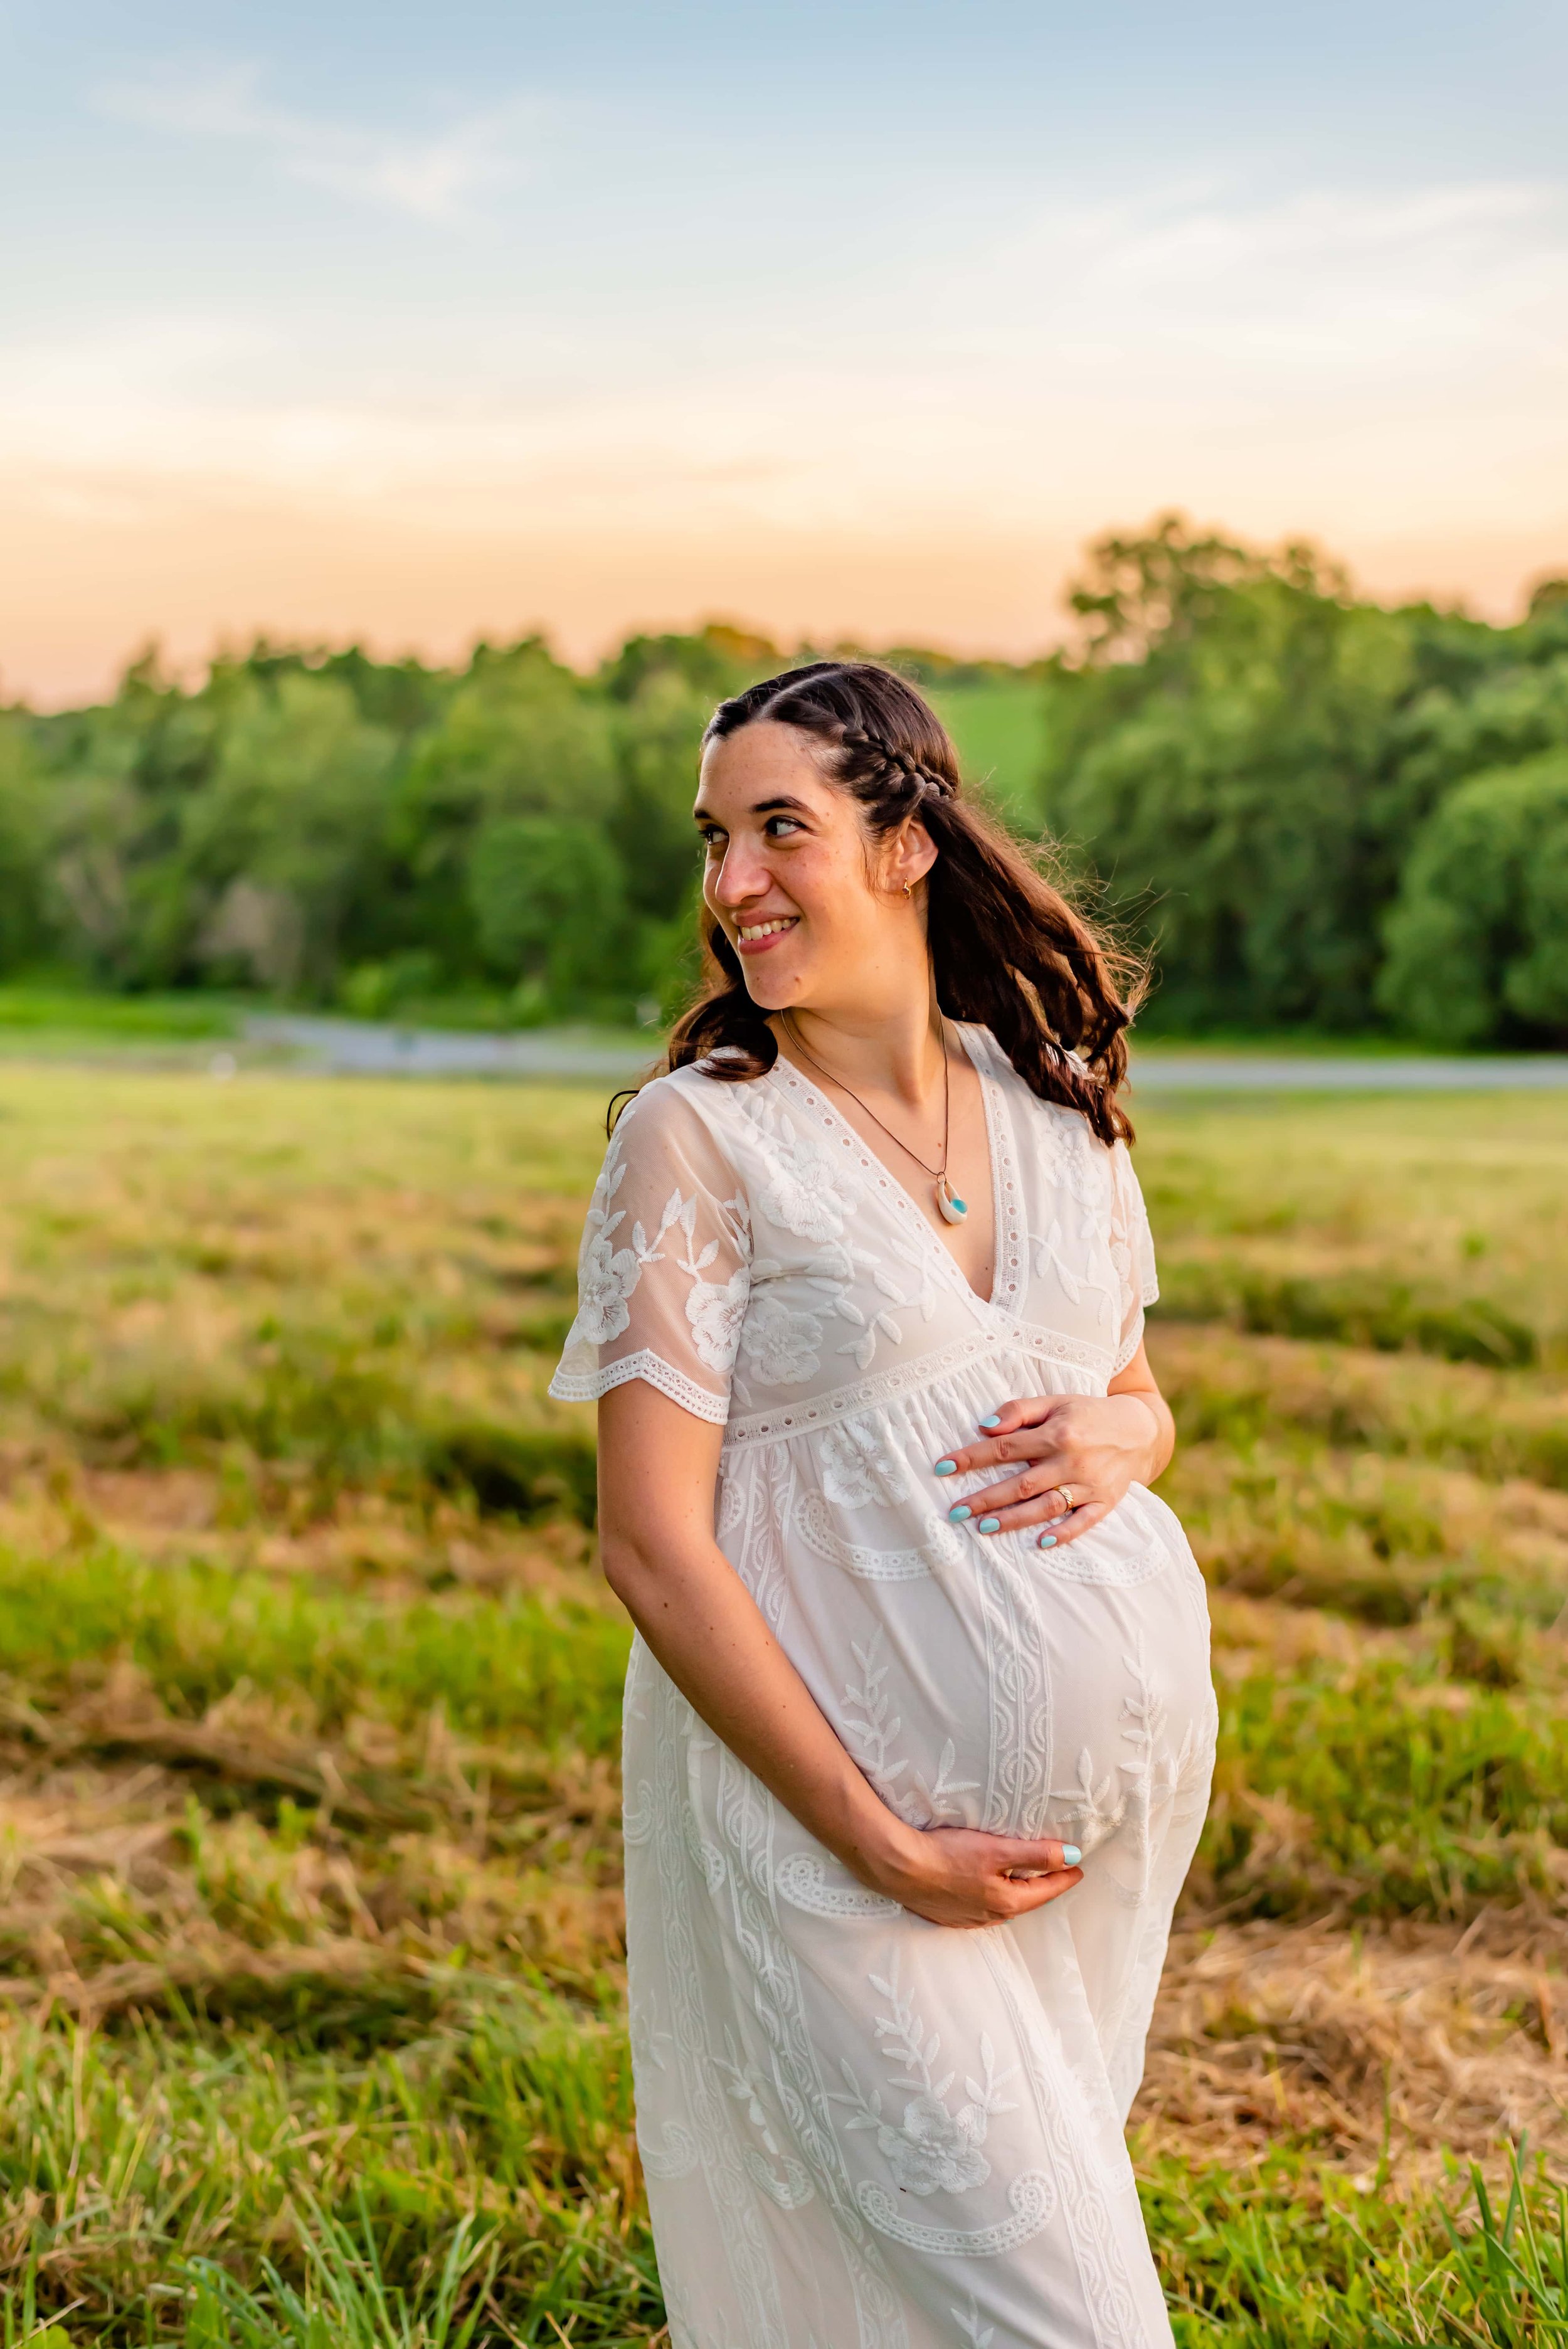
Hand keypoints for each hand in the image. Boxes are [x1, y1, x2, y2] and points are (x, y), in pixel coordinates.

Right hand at [868, 1821, 1083, 1928]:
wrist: (897, 1867)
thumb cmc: (946, 1855)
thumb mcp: (996, 1850)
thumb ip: (1035, 1854)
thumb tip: (1073, 1857)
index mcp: (1007, 1902)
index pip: (1046, 1890)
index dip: (1065, 1877)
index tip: (1080, 1869)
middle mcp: (990, 1916)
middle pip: (1026, 1901)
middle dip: (1043, 1888)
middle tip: (1057, 1874)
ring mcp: (966, 1918)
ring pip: (1003, 1907)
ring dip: (1017, 1894)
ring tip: (1024, 1880)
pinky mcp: (946, 1914)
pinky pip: (980, 1909)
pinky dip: (992, 1898)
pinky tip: (986, 1890)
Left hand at [933, 1390, 1165, 1546]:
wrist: (1140, 1429)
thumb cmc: (1088, 1413)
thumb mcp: (1056, 1401)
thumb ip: (1020, 1411)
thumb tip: (984, 1426)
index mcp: (1057, 1433)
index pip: (1005, 1447)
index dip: (971, 1457)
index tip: (941, 1467)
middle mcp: (1071, 1460)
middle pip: (1020, 1483)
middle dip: (985, 1498)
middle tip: (954, 1511)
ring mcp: (1090, 1484)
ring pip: (1046, 1506)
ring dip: (1014, 1519)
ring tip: (983, 1527)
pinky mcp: (1106, 1502)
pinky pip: (1084, 1522)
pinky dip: (1064, 1533)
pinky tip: (1040, 1542)